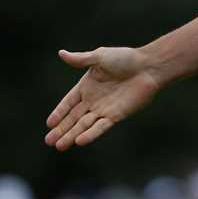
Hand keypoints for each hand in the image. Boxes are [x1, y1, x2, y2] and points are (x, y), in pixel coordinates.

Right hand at [44, 46, 160, 149]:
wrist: (148, 67)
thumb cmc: (125, 58)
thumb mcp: (100, 56)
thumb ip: (81, 59)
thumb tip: (61, 53)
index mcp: (87, 86)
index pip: (68, 102)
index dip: (59, 112)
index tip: (49, 124)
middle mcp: (93, 100)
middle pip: (73, 118)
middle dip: (61, 129)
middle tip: (48, 141)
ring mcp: (104, 109)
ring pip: (84, 125)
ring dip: (71, 135)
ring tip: (59, 146)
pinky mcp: (116, 115)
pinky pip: (100, 127)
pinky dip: (90, 134)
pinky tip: (79, 141)